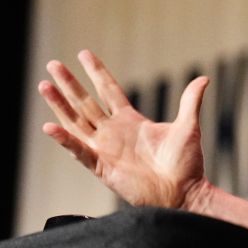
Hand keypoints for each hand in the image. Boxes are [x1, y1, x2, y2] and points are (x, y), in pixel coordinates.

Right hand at [39, 50, 210, 209]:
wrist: (185, 193)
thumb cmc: (187, 164)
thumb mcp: (188, 126)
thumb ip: (190, 101)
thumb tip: (204, 78)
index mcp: (132, 121)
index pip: (109, 90)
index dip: (96, 72)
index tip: (83, 54)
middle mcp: (114, 133)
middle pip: (85, 103)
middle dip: (69, 84)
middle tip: (53, 64)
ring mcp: (106, 150)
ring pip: (76, 123)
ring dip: (59, 106)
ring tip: (44, 86)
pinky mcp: (103, 168)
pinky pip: (80, 152)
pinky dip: (65, 140)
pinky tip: (50, 127)